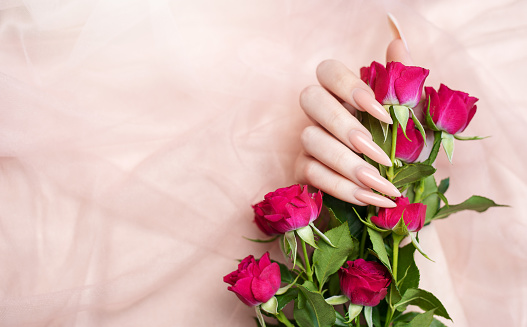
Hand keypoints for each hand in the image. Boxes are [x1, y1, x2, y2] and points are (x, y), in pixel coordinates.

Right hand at [295, 31, 412, 207]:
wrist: (394, 188)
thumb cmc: (400, 148)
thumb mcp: (410, 118)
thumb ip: (402, 83)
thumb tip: (397, 44)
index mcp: (342, 93)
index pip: (329, 71)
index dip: (351, 88)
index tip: (385, 113)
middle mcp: (319, 112)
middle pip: (310, 98)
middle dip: (344, 125)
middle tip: (380, 154)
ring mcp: (307, 141)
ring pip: (310, 139)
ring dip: (348, 164)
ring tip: (382, 185)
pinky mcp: (303, 170)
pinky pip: (312, 174)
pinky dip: (343, 188)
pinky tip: (370, 198)